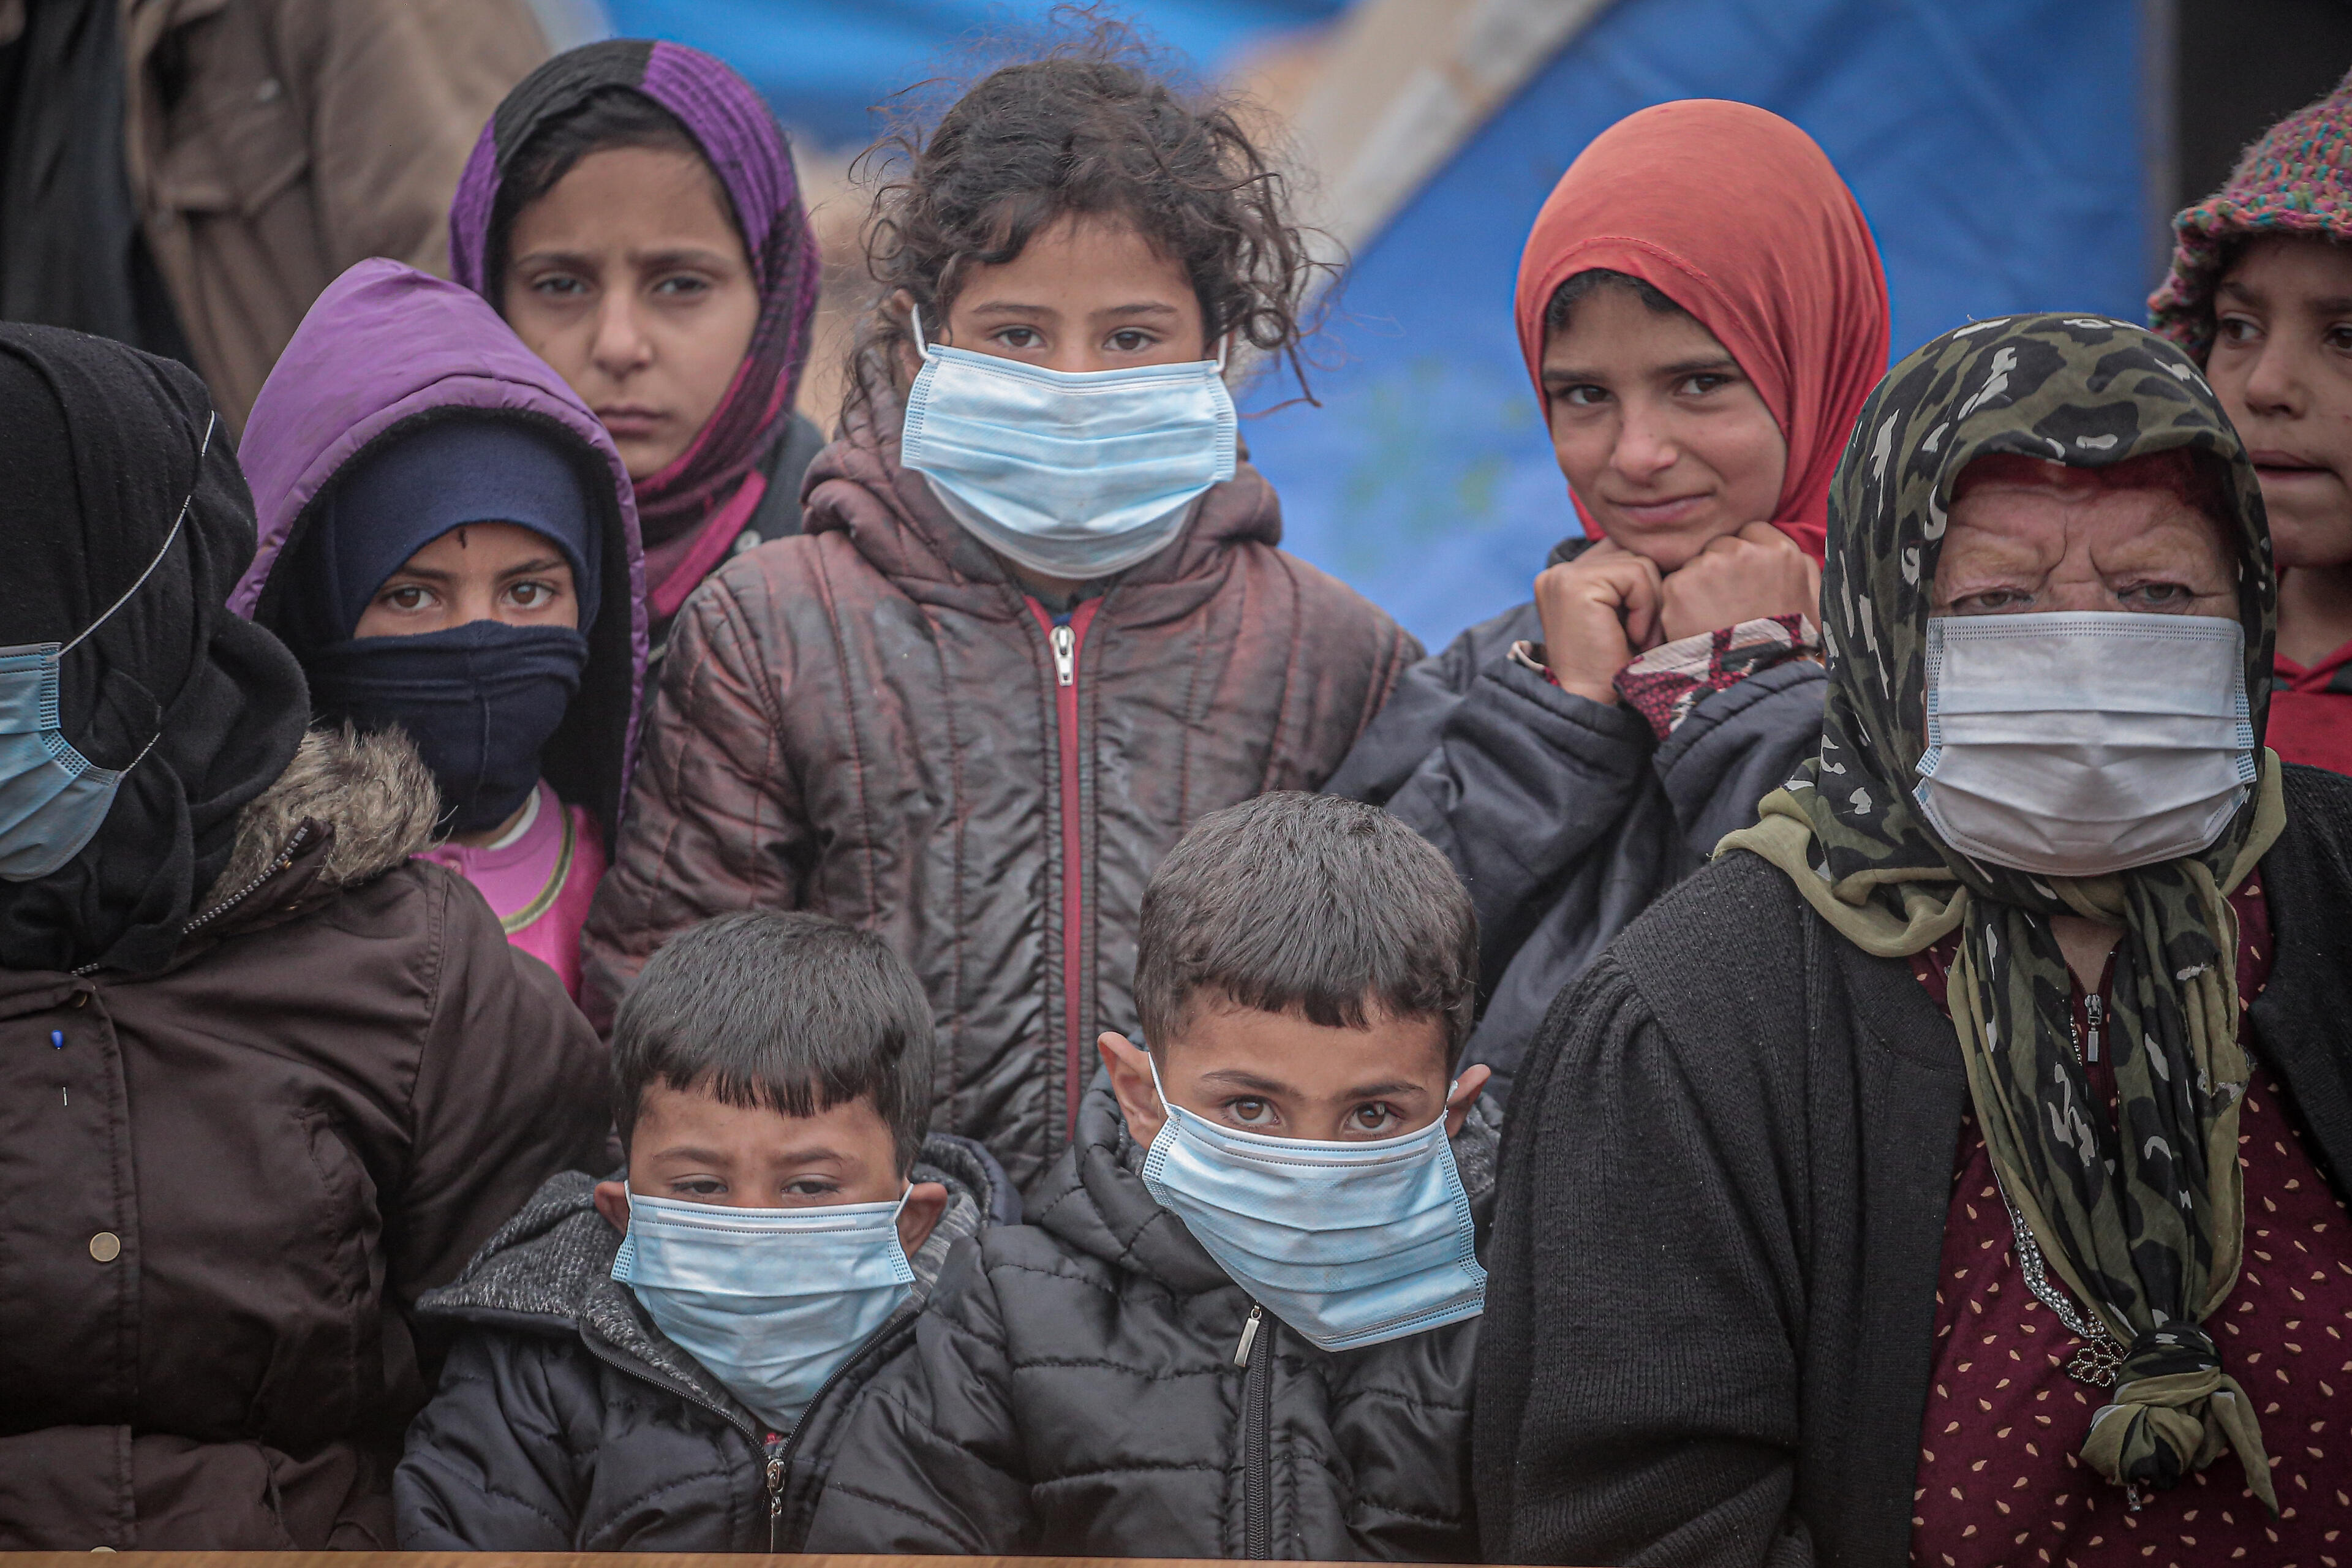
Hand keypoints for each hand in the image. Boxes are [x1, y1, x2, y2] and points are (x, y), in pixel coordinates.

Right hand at [1532, 539, 1663, 704]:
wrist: (1597, 706)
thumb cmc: (1620, 667)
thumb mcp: (1627, 614)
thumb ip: (1634, 579)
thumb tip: (1671, 546)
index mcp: (1567, 576)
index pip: (1623, 550)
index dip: (1647, 584)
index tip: (1645, 625)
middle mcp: (1559, 571)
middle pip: (1633, 552)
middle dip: (1651, 594)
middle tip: (1643, 637)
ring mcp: (1563, 575)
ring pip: (1639, 562)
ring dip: (1651, 604)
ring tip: (1638, 638)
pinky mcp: (1574, 584)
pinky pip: (1636, 574)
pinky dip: (1645, 608)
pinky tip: (1632, 636)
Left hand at [1656, 522, 1820, 643]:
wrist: (1753, 680)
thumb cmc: (1788, 645)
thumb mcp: (1813, 603)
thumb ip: (1803, 568)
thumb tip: (1788, 551)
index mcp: (1781, 551)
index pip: (1752, 533)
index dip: (1746, 556)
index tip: (1745, 580)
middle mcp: (1744, 552)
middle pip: (1721, 545)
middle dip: (1722, 568)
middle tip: (1728, 603)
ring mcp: (1709, 567)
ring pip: (1696, 563)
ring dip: (1700, 584)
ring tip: (1713, 617)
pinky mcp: (1679, 586)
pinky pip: (1675, 584)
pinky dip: (1680, 603)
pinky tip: (1696, 625)